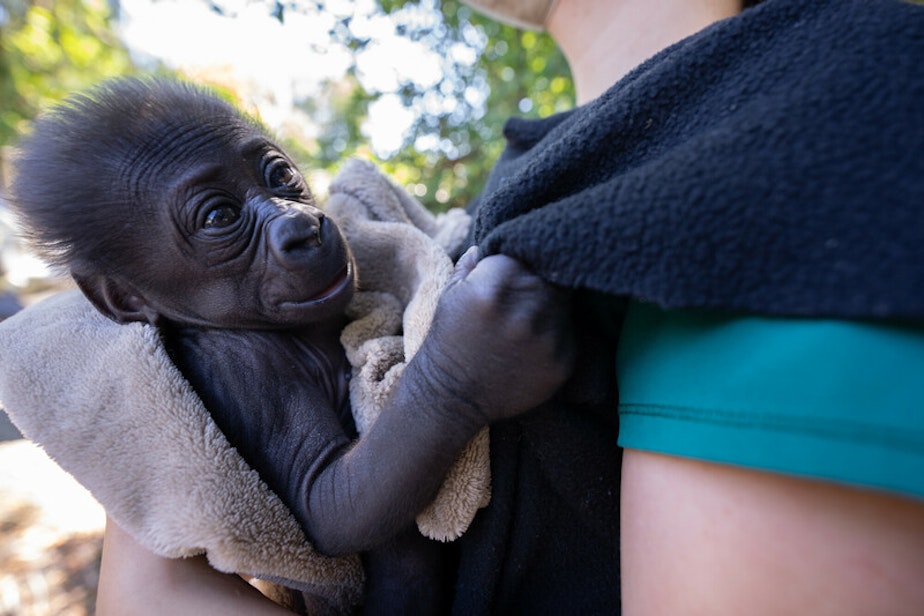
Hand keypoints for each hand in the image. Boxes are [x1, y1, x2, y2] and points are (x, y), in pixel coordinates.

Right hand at [414, 246, 574, 425]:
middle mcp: (526, 309)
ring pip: (564, 304)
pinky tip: (534, 347)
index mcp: (495, 285)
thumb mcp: (451, 296)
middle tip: (525, 298)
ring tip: (527, 323)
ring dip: (551, 308)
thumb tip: (486, 246)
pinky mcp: (563, 362)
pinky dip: (557, 336)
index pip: (527, 253)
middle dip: (540, 282)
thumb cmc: (448, 342)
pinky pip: (570, 335)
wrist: (450, 398)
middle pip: (551, 276)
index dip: (522, 261)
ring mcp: (548, 337)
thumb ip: (472, 266)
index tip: (516, 272)